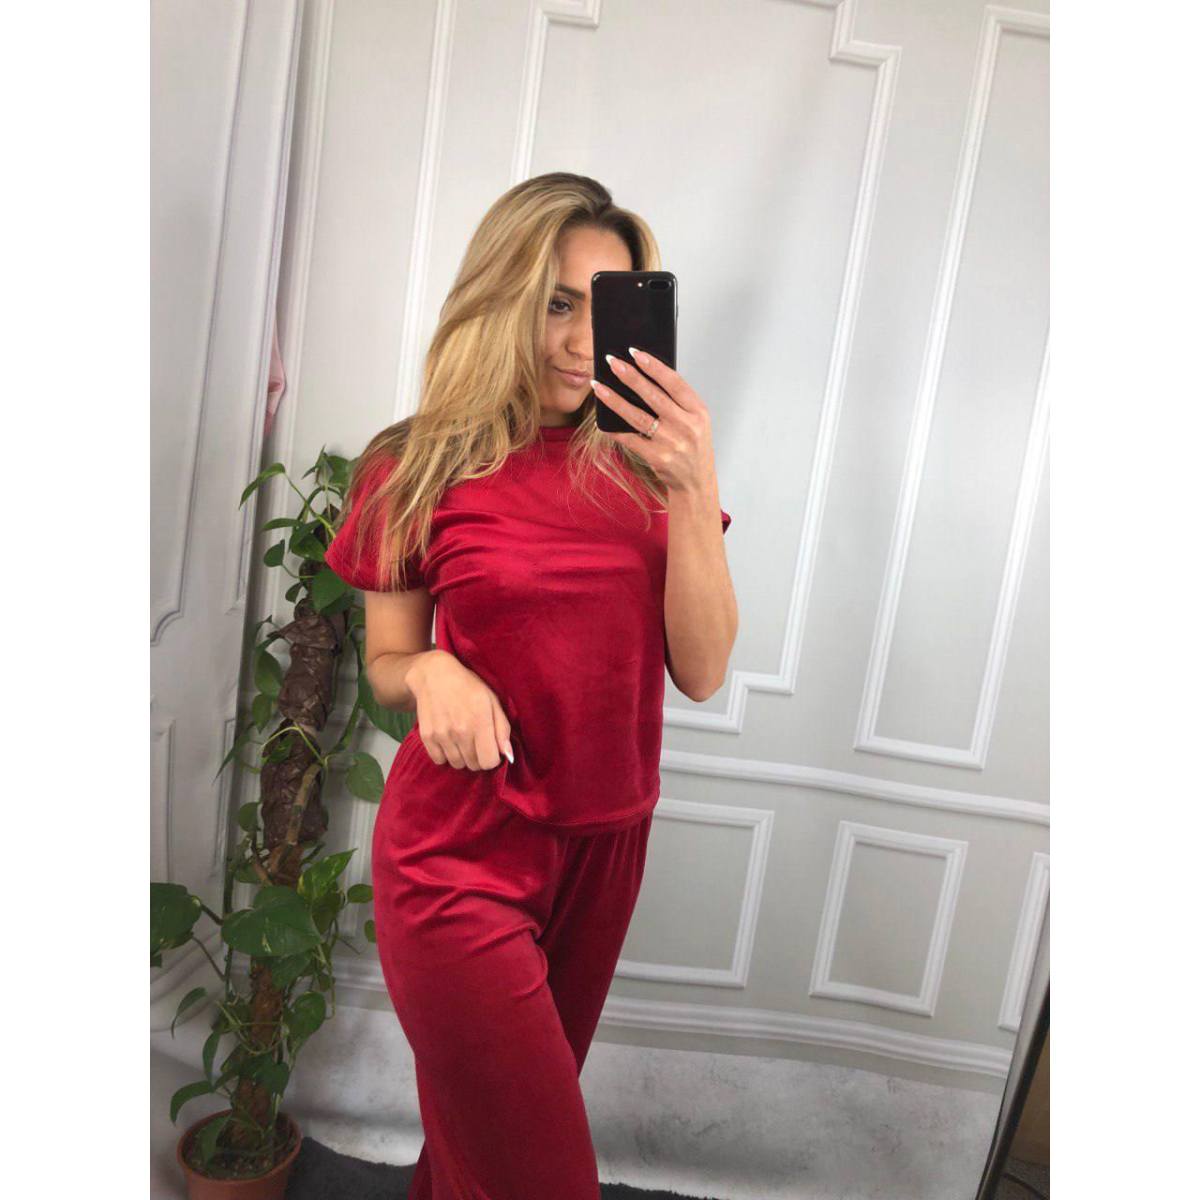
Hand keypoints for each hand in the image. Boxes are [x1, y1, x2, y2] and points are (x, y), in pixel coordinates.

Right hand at [404, 650, 513, 769]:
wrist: (434, 675)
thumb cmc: (468, 687)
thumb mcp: (492, 701)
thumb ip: (502, 729)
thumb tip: (507, 755)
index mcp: (480, 722)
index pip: (489, 762)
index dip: (493, 757)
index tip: (490, 747)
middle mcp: (461, 731)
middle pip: (474, 765)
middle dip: (478, 757)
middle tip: (475, 741)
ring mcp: (442, 735)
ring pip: (457, 765)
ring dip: (462, 757)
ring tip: (462, 739)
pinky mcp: (427, 736)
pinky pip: (439, 760)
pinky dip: (445, 755)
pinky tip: (448, 740)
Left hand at [591, 348, 718, 494]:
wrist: (696, 482)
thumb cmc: (692, 445)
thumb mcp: (695, 420)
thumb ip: (676, 401)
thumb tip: (642, 376)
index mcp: (698, 411)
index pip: (674, 382)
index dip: (654, 366)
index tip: (635, 352)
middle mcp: (687, 426)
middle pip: (653, 396)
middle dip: (630, 376)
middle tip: (611, 361)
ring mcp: (671, 444)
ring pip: (637, 416)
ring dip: (615, 399)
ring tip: (598, 386)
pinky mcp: (657, 459)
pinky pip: (630, 439)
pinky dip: (614, 428)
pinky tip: (602, 416)